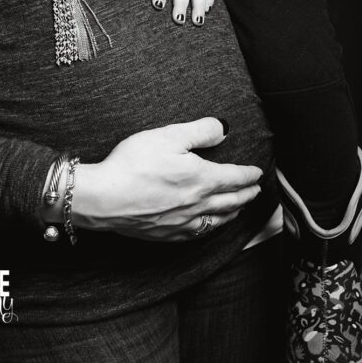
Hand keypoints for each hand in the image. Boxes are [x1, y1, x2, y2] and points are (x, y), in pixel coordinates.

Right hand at [70, 117, 262, 241]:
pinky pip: (198, 233)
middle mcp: (197, 203)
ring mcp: (183, 221)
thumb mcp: (168, 136)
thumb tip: (223, 129)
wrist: (103, 198)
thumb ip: (200, 131)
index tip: (257, 173)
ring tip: (239, 208)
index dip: (249, 175)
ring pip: (217, 219)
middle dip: (247, 194)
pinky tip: (208, 226)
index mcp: (201, 178)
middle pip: (231, 201)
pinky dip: (210, 228)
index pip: (235, 177)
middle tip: (256, 191)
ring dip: (233, 212)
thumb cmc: (133, 165)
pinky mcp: (166, 233)